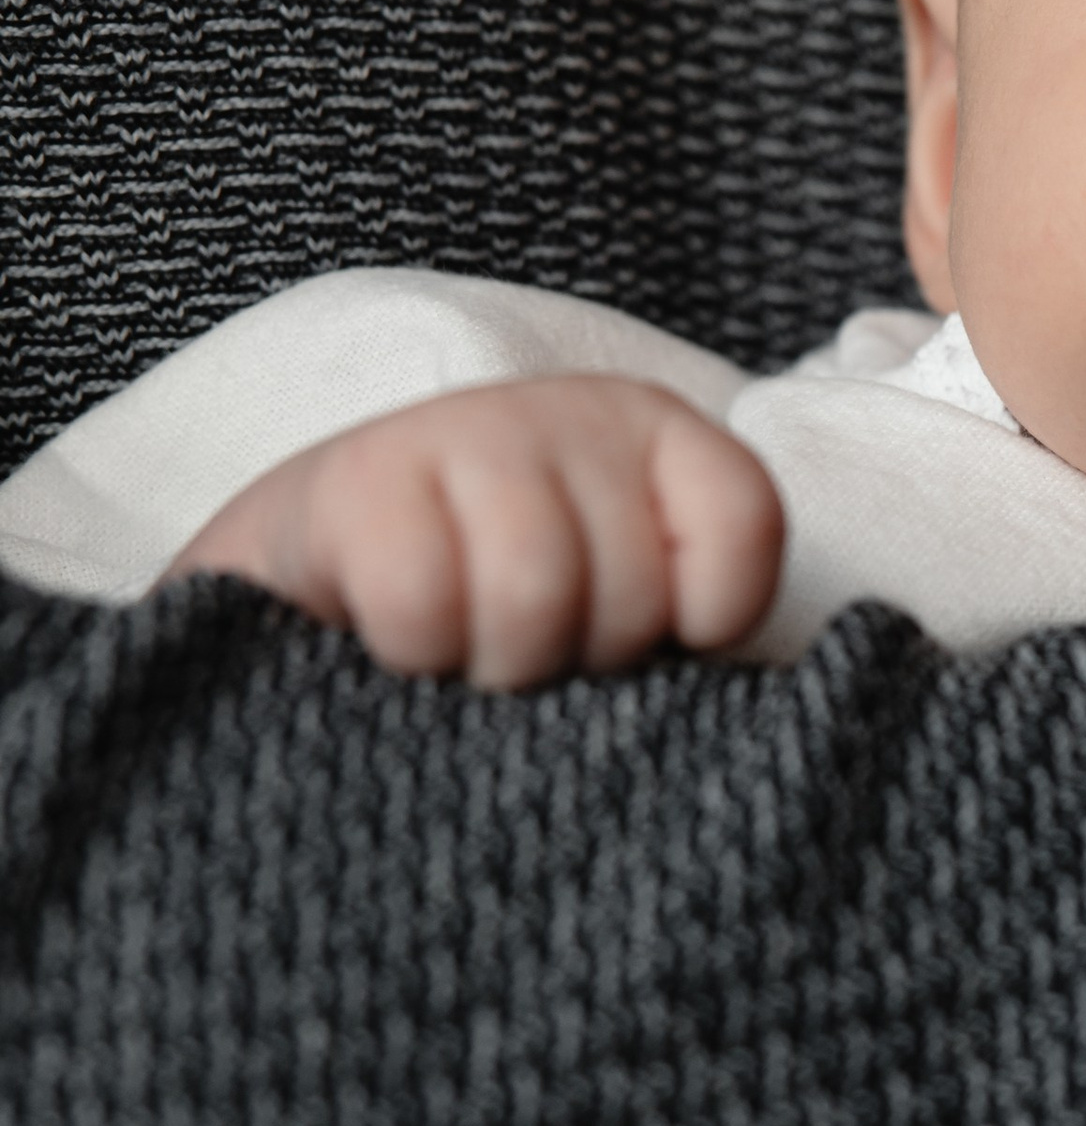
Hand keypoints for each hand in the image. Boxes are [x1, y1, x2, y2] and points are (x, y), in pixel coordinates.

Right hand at [171, 376, 785, 687]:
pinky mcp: (354, 482)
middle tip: (525, 659)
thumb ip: (684, 627)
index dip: (707, 618)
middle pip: (631, 590)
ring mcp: (457, 431)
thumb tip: (751, 714)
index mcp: (650, 435)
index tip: (657, 641)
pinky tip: (396, 646)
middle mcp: (564, 411)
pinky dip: (418, 653)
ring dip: (496, 665)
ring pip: (534, 595)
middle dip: (582, 663)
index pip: (743, 524)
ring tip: (464, 660)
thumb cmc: (486, 618)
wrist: (293, 589)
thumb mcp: (609, 608)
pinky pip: (424, 601)